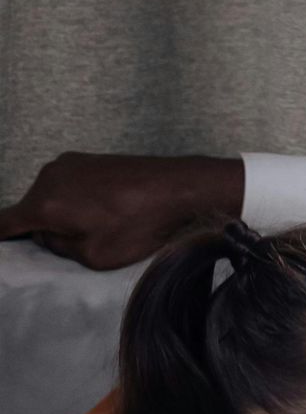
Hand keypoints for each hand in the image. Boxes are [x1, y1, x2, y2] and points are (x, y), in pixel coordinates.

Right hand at [0, 152, 242, 270]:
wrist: (179, 187)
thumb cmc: (139, 224)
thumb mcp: (93, 255)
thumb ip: (57, 246)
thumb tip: (45, 233)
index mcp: (44, 203)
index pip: (3, 223)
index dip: (1, 239)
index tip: (7, 251)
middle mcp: (49, 177)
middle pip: (28, 210)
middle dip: (40, 229)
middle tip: (72, 245)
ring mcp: (68, 163)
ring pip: (49, 198)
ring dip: (61, 214)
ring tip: (98, 227)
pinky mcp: (86, 159)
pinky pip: (68, 186)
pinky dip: (76, 201)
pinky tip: (105, 212)